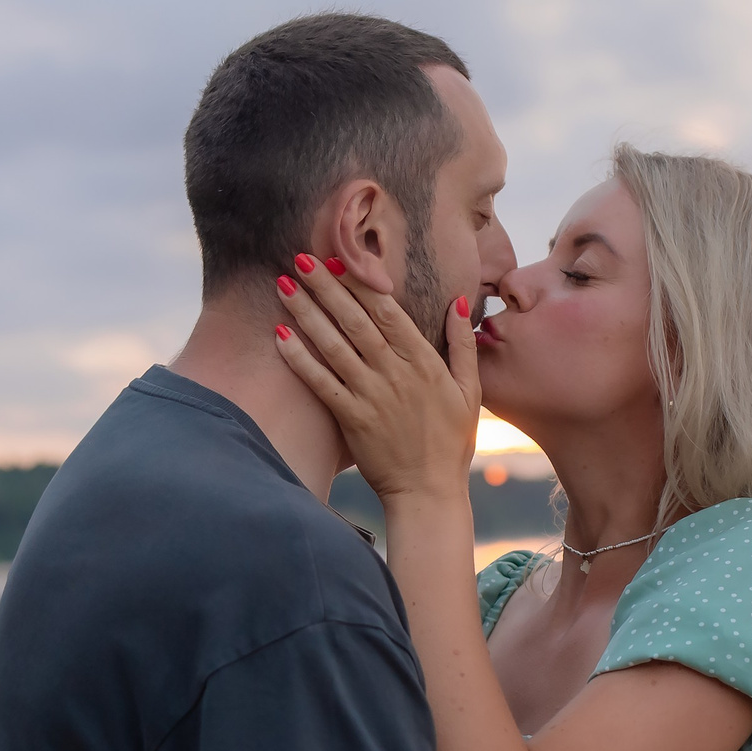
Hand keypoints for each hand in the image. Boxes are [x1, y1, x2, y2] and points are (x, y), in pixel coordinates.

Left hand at [271, 254, 478, 505]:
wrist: (429, 493)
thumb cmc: (451, 442)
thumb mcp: (470, 391)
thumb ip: (463, 344)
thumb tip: (458, 302)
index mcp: (424, 362)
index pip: (388, 312)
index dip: (361, 283)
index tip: (340, 259)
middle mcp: (396, 374)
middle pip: (356, 321)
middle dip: (327, 287)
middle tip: (301, 257)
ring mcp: (371, 396)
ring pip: (334, 346)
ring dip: (307, 313)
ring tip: (284, 285)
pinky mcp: (351, 420)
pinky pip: (321, 383)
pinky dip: (300, 359)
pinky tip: (280, 336)